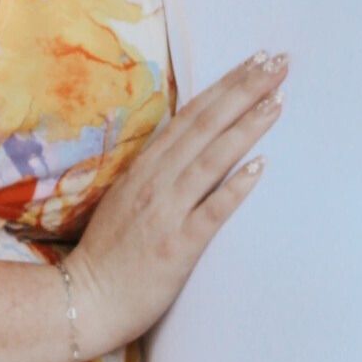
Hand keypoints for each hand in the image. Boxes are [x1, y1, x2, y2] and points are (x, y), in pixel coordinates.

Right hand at [66, 52, 284, 355]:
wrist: (84, 301)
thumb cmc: (108, 253)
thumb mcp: (128, 197)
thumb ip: (156, 170)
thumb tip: (190, 144)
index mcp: (146, 166)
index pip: (192, 114)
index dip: (226, 85)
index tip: (255, 61)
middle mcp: (156, 180)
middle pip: (206, 125)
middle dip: (244, 90)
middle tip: (278, 62)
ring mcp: (166, 211)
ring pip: (212, 159)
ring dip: (247, 127)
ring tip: (278, 100)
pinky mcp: (178, 246)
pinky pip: (211, 211)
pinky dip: (235, 187)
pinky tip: (261, 167)